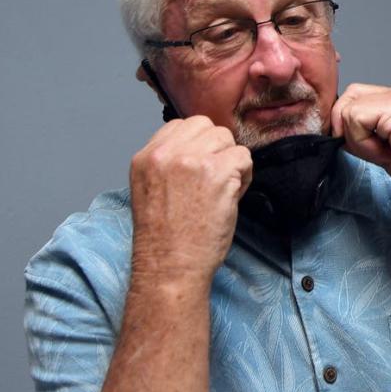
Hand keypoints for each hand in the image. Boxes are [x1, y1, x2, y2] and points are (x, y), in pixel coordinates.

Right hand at [129, 116, 252, 281]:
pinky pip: (244, 157)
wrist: (170, 266)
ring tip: (222, 190)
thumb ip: (168, 164)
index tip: (200, 169)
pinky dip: (244, 177)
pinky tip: (231, 197)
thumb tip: (200, 148)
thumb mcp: (150, 190)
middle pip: (206, 126)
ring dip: (232, 163)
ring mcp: (192, 160)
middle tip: (215, 179)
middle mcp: (166, 154)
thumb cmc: (165, 238)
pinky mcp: (217, 172)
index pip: (181, 126)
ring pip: (227, 140)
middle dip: (217, 150)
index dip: (199, 145)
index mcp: (146, 157)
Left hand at [331, 82, 390, 201]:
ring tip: (384, 153)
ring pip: (348, 109)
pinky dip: (363, 143)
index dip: (349, 124)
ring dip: (358, 139)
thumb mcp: (387, 144)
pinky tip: (387, 154)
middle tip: (372, 151)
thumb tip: (337, 132)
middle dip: (347, 129)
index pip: (355, 98)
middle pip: (348, 98)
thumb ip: (366, 131)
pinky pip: (356, 119)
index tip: (367, 149)